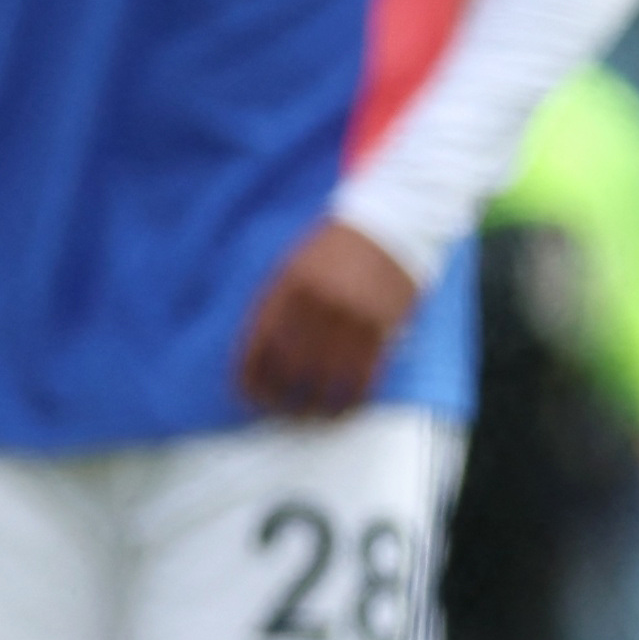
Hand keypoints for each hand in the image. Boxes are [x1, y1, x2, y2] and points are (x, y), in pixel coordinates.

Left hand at [233, 215, 421, 416]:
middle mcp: (318, 302)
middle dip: (280, 397)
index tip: (248, 397)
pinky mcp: (383, 325)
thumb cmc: (334, 249)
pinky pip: (365, 374)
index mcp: (287, 286)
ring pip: (328, 377)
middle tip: (280, 411)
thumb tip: (258, 357)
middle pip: (290, 366)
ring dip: (316, 405)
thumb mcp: (292, 266)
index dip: (250, 378)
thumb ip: (274, 306)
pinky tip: (345, 407)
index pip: (259, 344)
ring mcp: (352, 314)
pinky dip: (353, 398)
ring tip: (311, 416)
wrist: (390, 223)